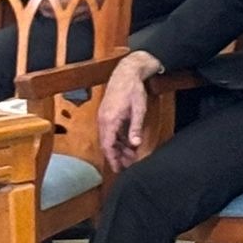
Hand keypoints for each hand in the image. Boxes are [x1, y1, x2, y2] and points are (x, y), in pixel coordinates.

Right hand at [98, 51, 161, 170]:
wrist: (126, 73)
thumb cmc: (133, 90)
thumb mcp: (139, 110)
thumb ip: (135, 128)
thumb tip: (135, 144)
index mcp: (109, 121)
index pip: (108, 145)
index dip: (113, 159)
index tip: (118, 169)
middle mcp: (103, 120)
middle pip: (108, 144)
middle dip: (117, 156)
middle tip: (128, 166)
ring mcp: (104, 117)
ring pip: (110, 138)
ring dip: (119, 148)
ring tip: (131, 157)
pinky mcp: (108, 114)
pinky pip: (111, 131)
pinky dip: (119, 139)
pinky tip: (128, 144)